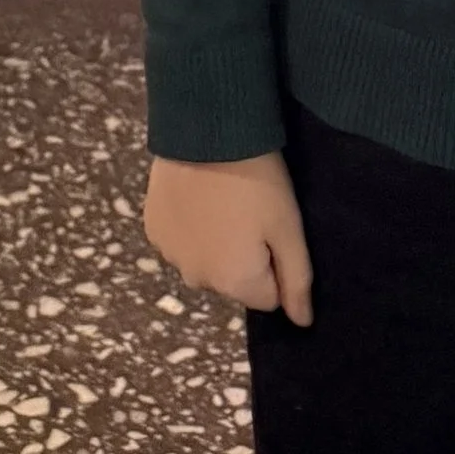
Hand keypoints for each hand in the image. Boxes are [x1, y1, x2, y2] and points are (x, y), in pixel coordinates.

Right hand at [144, 154, 313, 324]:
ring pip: (205, 261)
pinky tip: (199, 194)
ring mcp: (170, 255)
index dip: (277, 264)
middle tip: (252, 210)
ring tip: (225, 199)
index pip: (268, 297)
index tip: (275, 228)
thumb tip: (301, 323)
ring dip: (216, 241)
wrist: (205, 130)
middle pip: (234, 281)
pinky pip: (181, 240)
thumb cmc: (258, 180)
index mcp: (234, 284)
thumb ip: (297, 280)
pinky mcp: (153, 228)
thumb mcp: (288, 226)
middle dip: (245, 256)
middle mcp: (197, 280)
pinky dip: (191, 225)